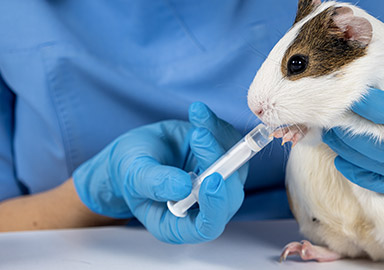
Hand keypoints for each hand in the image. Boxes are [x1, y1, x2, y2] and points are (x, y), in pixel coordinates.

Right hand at [73, 102, 246, 242]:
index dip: (216, 207)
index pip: (208, 227)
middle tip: (199, 136)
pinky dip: (218, 126)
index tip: (212, 180)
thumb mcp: (135, 175)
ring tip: (195, 119)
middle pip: (228, 195)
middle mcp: (203, 207)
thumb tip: (183, 187)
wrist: (135, 152)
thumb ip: (156, 183)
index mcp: (179, 224)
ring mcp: (216, 184)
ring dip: (218, 139)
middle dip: (218, 163)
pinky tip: (198, 114)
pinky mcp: (221, 161)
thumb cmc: (130, 171)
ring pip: (235, 166)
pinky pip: (231, 144)